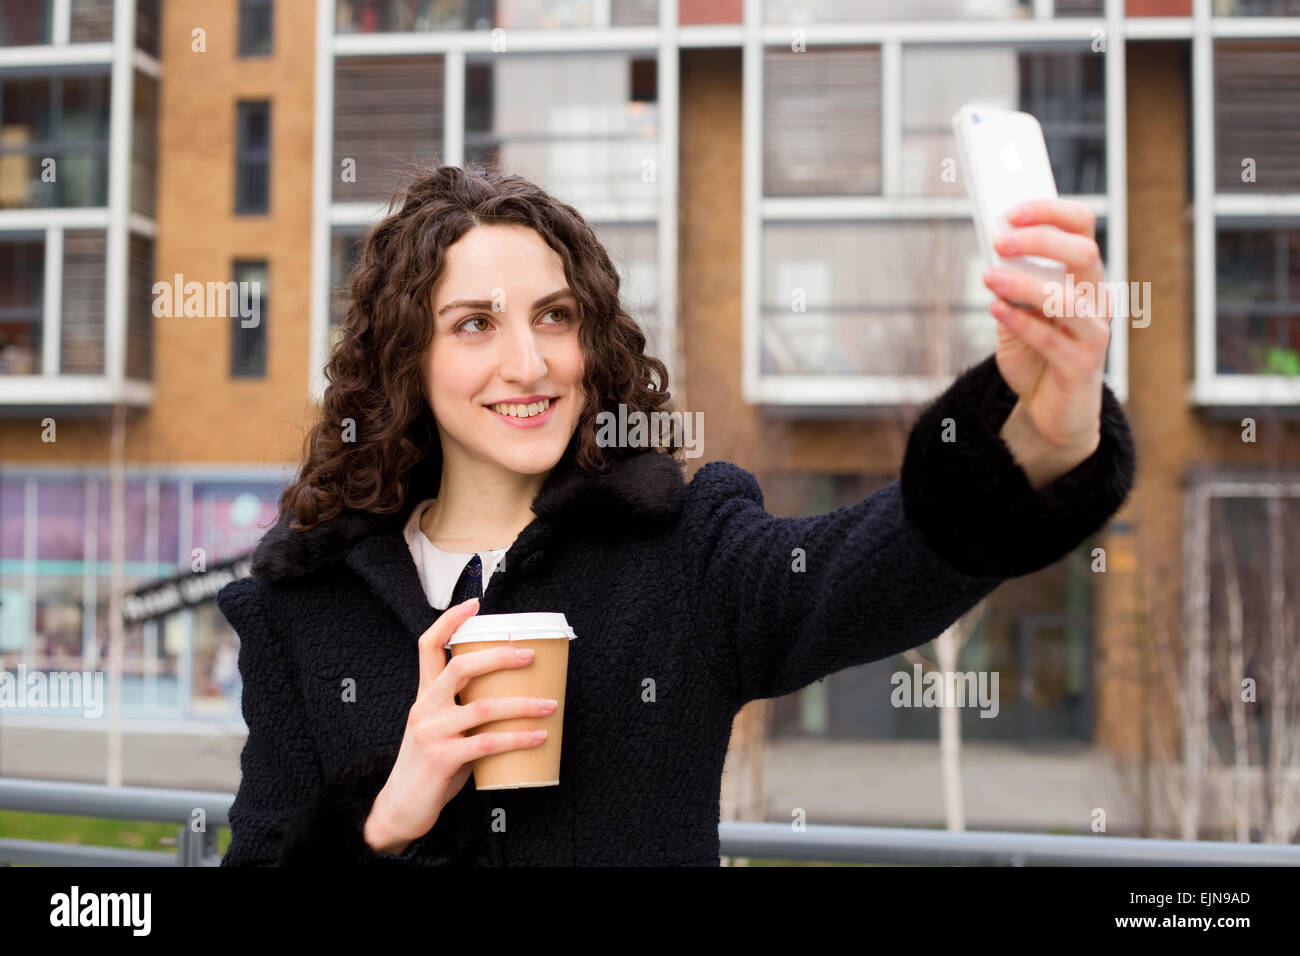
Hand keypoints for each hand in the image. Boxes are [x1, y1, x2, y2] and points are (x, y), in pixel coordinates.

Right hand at [362, 597, 555, 855]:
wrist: (400, 809)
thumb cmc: (429, 768)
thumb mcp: (440, 730)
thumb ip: (465, 712)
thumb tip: (515, 699)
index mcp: (423, 696)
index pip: (427, 646)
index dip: (449, 621)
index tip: (474, 604)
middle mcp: (424, 708)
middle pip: (461, 667)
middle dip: (500, 656)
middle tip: (530, 656)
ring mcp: (432, 733)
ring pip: (484, 707)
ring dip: (523, 705)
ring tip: (550, 706)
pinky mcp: (443, 759)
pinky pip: (488, 743)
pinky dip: (518, 738)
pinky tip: (539, 737)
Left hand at [981, 198, 1111, 487]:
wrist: (1052, 410)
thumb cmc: (1037, 355)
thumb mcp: (1017, 313)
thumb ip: (1010, 285)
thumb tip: (993, 251)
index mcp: (1085, 279)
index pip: (1082, 228)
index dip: (1051, 212)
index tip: (1011, 210)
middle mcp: (1097, 300)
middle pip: (1084, 253)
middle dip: (1040, 240)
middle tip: (999, 240)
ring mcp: (1094, 334)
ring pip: (1068, 298)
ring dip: (1025, 283)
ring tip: (989, 277)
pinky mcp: (1082, 366)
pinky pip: (1052, 340)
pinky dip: (1021, 321)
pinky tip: (995, 309)